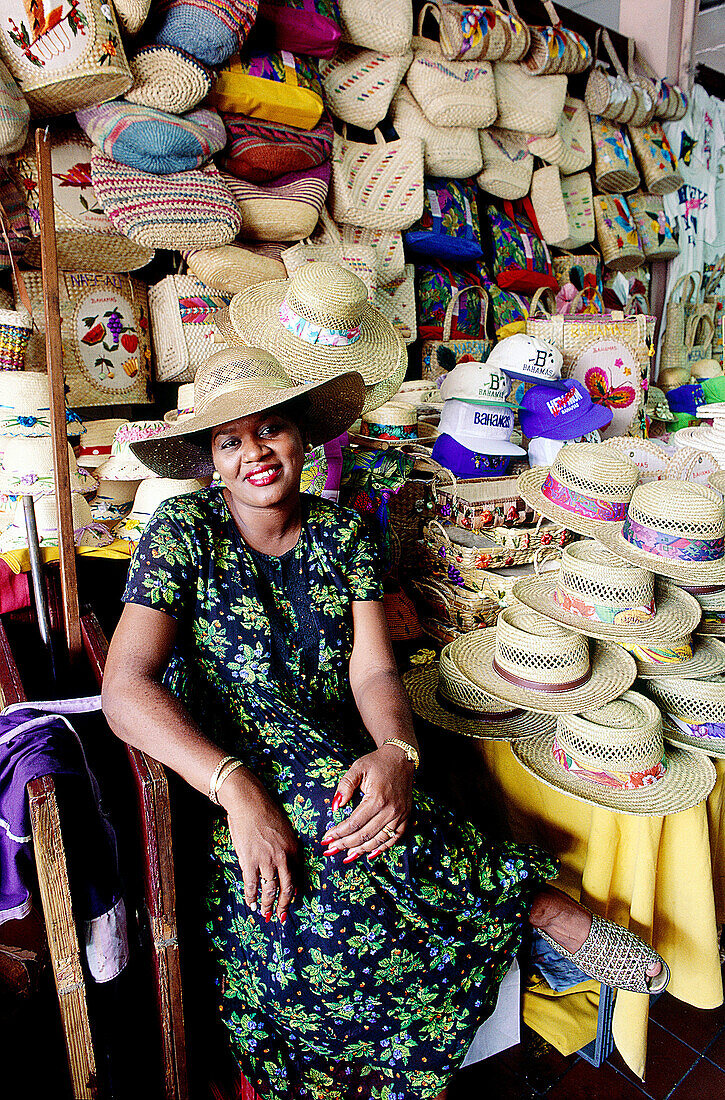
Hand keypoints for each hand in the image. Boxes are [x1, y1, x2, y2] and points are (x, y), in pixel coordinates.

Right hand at [220, 771, 297, 922]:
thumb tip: (281, 863)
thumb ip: (285, 846)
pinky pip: (252, 885)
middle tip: (282, 915)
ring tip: (265, 914)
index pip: (297, 874)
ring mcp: (266, 860)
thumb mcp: (284, 829)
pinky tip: (251, 904)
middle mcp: (283, 857)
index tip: (293, 899)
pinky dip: (252, 897)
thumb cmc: (265, 811)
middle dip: (284, 904)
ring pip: (270, 890)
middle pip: (287, 887)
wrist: (248, 802)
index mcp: (294, 848)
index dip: (295, 890)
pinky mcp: (250, 861)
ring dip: (268, 905)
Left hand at [321, 744, 414, 862]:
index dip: (338, 833)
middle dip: (345, 845)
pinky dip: (381, 848)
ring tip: (346, 856)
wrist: (401, 758)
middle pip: (364, 835)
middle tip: (331, 849)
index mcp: (377, 798)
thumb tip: (335, 806)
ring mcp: (400, 815)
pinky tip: (369, 853)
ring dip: (361, 850)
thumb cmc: (377, 762)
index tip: (326, 838)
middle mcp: (390, 810)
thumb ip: (345, 785)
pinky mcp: (405, 816)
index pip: (354, 823)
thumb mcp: (358, 768)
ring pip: (378, 840)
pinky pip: (394, 838)